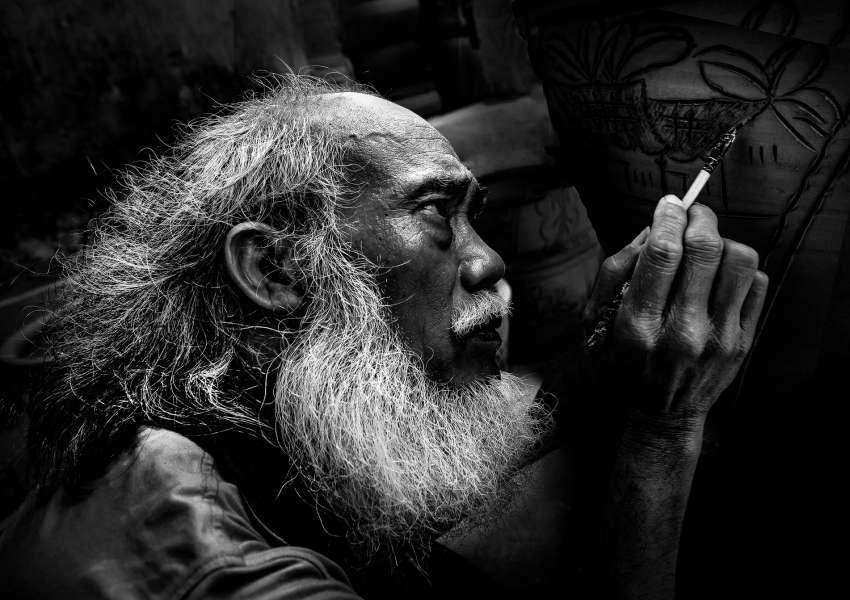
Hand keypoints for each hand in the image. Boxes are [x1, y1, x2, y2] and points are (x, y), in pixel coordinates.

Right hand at [585, 195, 767, 430]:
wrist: (659, 415)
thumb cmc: (620, 364)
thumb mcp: (596, 323)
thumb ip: (615, 272)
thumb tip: (652, 229)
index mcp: (638, 326)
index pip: (662, 253)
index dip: (668, 216)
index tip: (668, 204)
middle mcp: (681, 332)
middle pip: (704, 249)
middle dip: (698, 218)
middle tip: (692, 213)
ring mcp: (718, 339)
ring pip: (739, 260)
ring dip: (722, 241)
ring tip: (706, 245)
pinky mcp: (742, 342)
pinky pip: (755, 283)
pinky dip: (738, 268)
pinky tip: (719, 274)